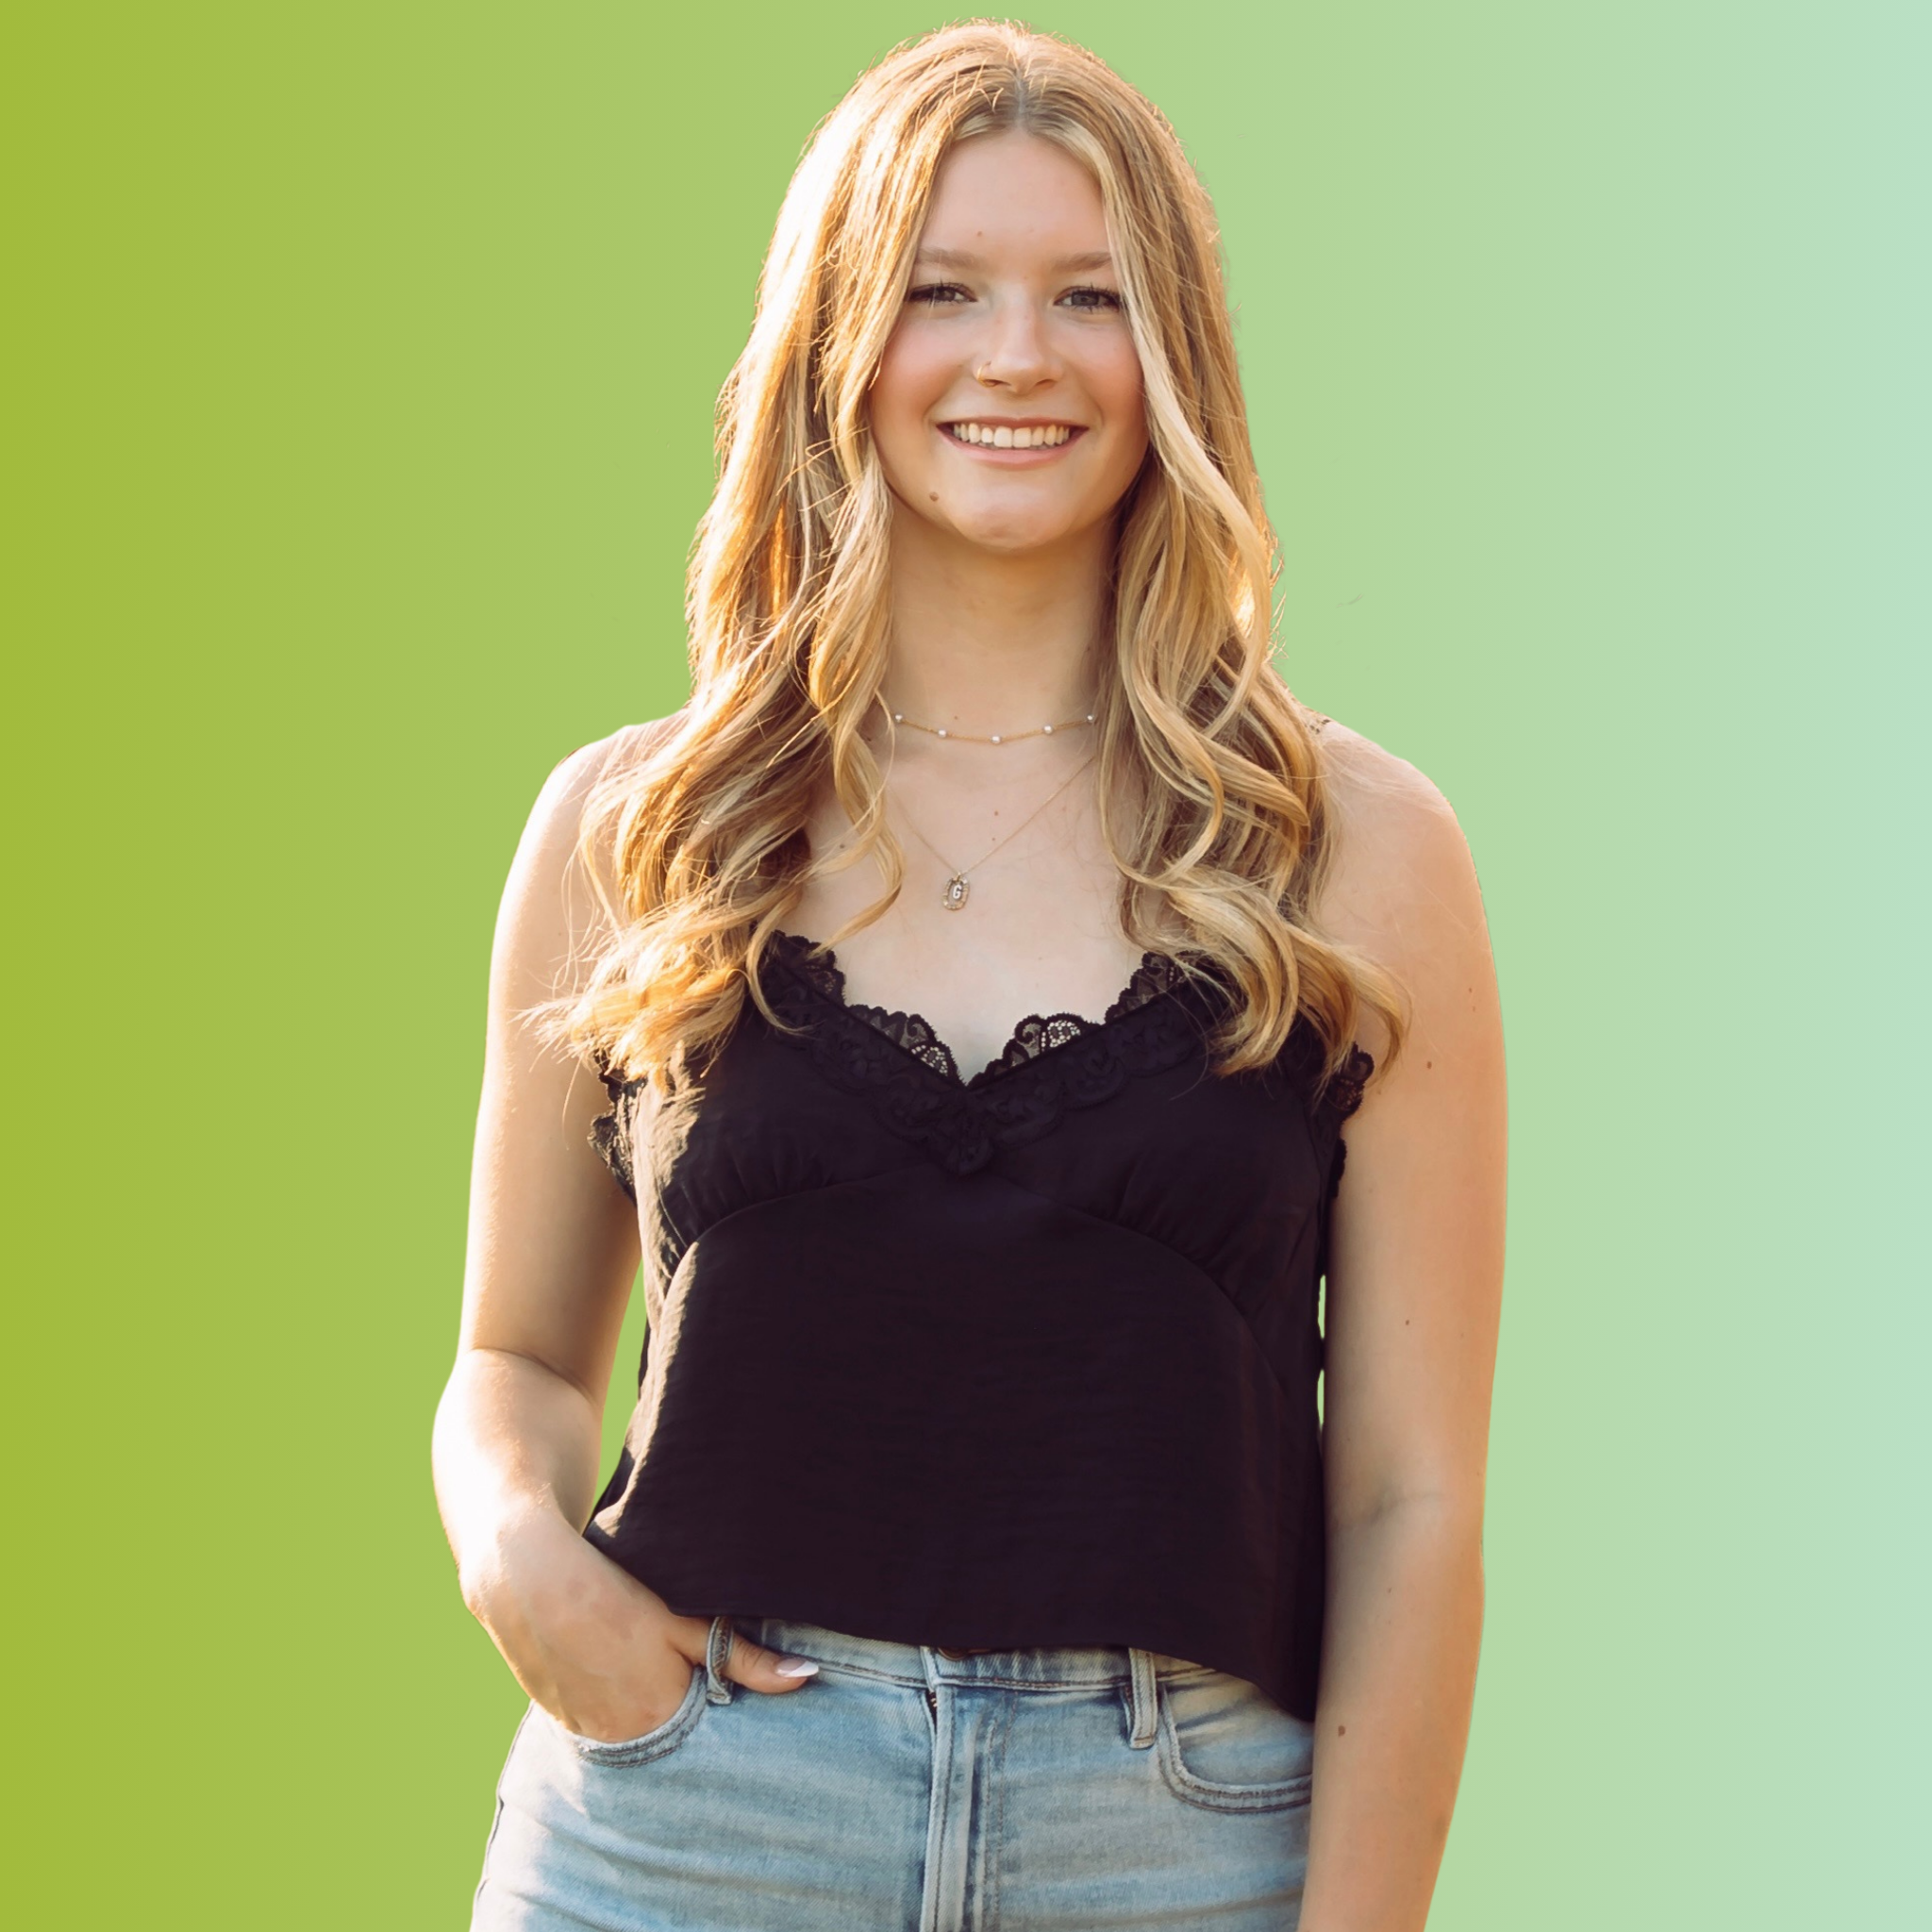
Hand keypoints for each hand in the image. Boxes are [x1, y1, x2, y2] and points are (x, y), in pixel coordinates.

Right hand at [463, 1509, 818, 1742]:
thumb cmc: (613, 1594)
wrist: (526, 1578)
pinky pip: (599, 1724)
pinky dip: (613, 1705)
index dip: (722, 1711)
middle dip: (687, 1715)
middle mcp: (621, 1739)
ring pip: (634, 1733)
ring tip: (644, 1668)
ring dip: (646, 1711)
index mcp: (660, 1718)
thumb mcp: (686, 1623)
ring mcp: (585, 1732)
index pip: (710, 1737)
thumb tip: (805, 1677)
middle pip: (671, 1738)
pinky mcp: (559, 1718)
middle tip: (685, 1671)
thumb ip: (746, 1658)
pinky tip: (612, 1671)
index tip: (726, 1686)